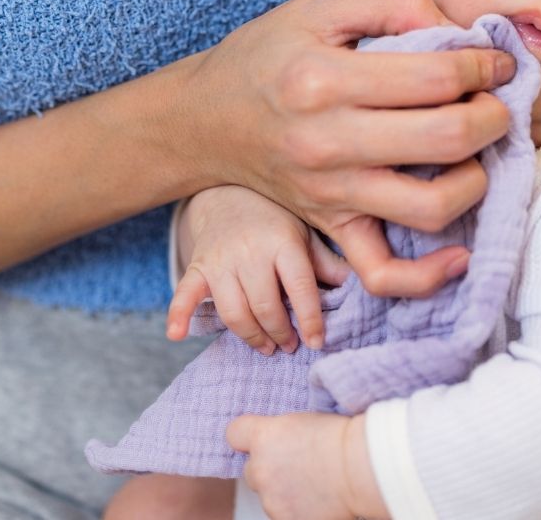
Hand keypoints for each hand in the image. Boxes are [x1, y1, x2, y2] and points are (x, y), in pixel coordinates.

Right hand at [166, 0, 513, 297]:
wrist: (205, 118)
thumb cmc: (270, 53)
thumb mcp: (323, 4)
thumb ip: (396, 5)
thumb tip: (463, 32)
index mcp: (326, 79)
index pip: (437, 77)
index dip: (485, 67)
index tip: (496, 62)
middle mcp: (329, 141)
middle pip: (448, 138)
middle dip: (494, 116)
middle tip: (496, 101)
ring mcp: (331, 192)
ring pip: (431, 207)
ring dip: (478, 179)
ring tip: (476, 153)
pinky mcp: (330, 225)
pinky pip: (381, 273)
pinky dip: (428, 275)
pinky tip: (461, 252)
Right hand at [166, 185, 354, 353]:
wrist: (229, 193)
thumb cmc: (276, 219)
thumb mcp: (307, 232)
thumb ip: (328, 262)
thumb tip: (363, 287)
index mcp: (283, 242)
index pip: (299, 287)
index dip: (310, 319)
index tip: (317, 342)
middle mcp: (251, 250)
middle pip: (264, 306)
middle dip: (280, 333)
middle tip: (290, 346)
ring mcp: (221, 259)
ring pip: (233, 311)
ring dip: (251, 336)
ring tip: (267, 346)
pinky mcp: (198, 266)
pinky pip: (186, 293)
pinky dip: (178, 315)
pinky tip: (177, 335)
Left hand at [227, 413, 386, 519]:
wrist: (362, 468)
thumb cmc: (342, 438)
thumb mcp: (304, 420)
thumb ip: (278, 432)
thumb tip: (273, 442)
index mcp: (264, 436)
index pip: (234, 434)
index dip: (246, 438)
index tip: (256, 441)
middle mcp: (260, 468)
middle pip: (251, 470)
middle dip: (269, 469)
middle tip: (298, 465)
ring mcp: (271, 498)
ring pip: (269, 496)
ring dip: (284, 491)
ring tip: (315, 483)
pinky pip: (283, 514)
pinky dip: (296, 510)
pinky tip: (318, 500)